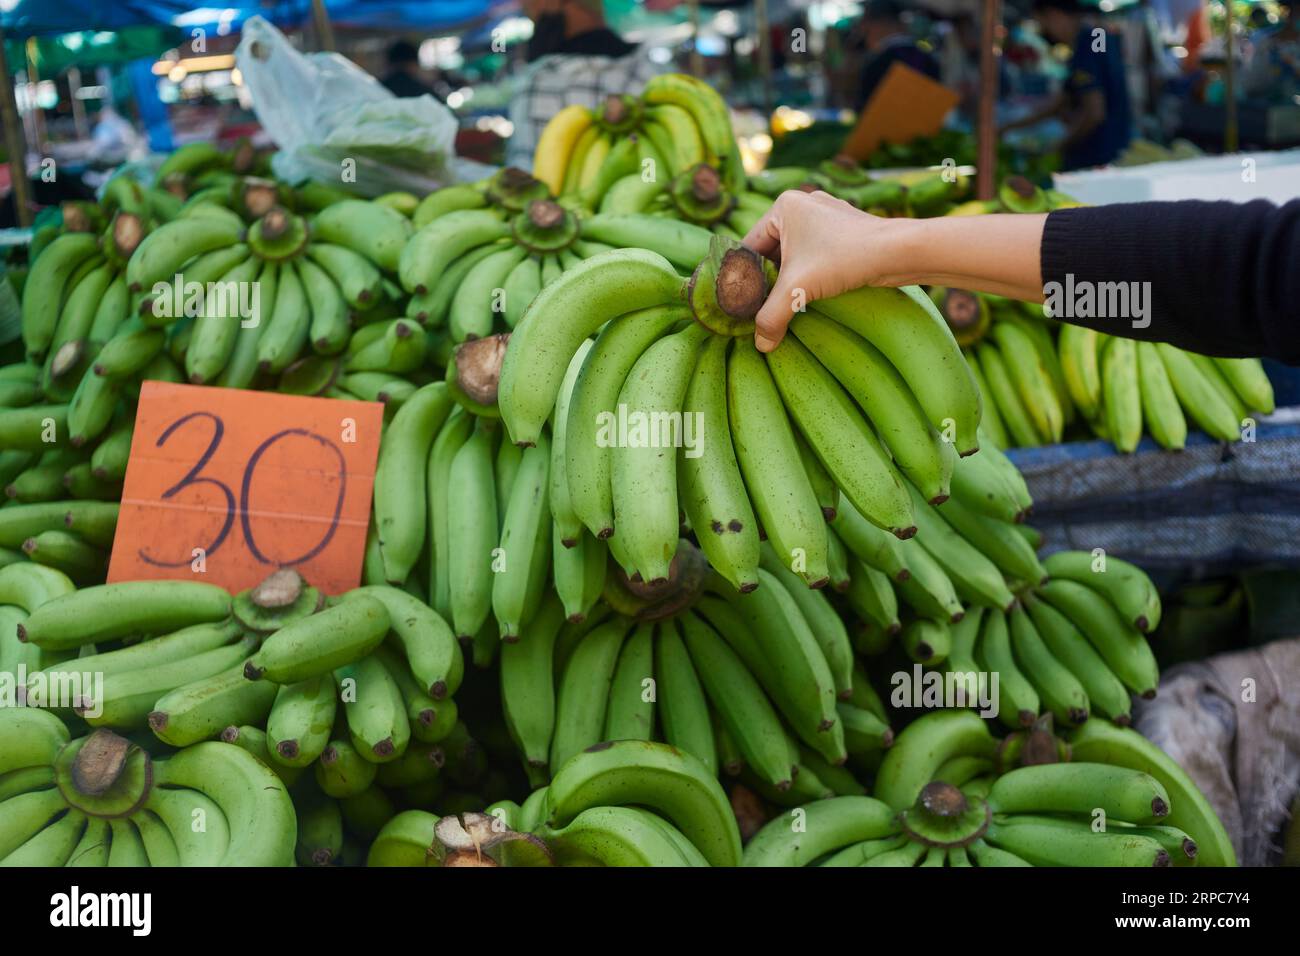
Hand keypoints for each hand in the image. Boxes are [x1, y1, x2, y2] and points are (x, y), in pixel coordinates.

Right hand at [742, 190, 898, 351]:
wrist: (898, 251)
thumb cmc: (844, 259)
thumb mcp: (797, 290)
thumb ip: (771, 317)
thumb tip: (760, 345)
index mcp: (784, 206)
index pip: (749, 245)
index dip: (743, 276)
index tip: (743, 302)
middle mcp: (803, 204)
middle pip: (771, 250)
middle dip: (768, 279)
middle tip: (763, 307)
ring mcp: (826, 215)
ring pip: (795, 253)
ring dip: (790, 278)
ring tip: (787, 303)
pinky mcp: (844, 229)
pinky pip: (815, 253)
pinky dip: (809, 272)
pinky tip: (812, 293)